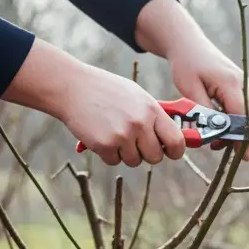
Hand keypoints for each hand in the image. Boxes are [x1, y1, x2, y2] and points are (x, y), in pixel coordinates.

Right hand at [2, 39, 184, 166]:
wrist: (72, 86)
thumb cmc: (107, 91)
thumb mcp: (137, 96)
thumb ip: (155, 117)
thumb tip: (174, 139)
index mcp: (152, 110)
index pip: (176, 141)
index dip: (175, 151)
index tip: (170, 152)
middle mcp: (140, 123)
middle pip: (156, 157)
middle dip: (147, 153)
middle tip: (135, 142)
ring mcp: (122, 135)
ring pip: (134, 161)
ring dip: (125, 153)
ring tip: (114, 133)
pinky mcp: (104, 145)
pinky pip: (114, 161)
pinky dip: (108, 153)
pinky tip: (101, 135)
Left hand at [135, 0, 248, 156]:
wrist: (186, 41)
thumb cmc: (185, 63)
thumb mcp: (189, 89)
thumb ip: (205, 112)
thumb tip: (217, 132)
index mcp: (231, 83)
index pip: (243, 117)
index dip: (243, 138)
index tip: (243, 156)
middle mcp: (242, 83)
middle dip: (239, 137)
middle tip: (220, 149)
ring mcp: (242, 84)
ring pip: (246, 115)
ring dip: (234, 130)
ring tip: (215, 141)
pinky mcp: (238, 86)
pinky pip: (241, 108)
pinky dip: (232, 120)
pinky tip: (218, 128)